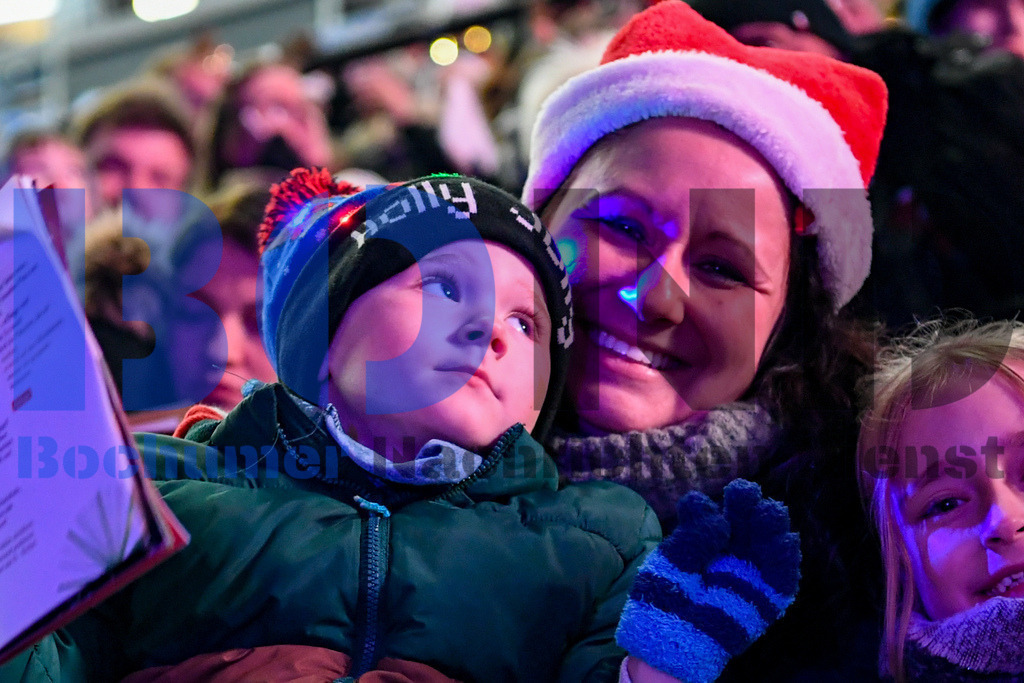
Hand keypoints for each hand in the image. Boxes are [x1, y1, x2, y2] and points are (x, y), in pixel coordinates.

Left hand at [616, 479, 799, 682]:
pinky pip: (781, 578)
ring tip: (768, 511)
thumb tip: (721, 518)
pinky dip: (786, 558)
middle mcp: (729, 553)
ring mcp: (748, 574)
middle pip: (743, 524)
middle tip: (745, 494)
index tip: (700, 507)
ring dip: (771, 525)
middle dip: (746, 506)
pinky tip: (785, 539)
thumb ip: (694, 536)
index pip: (711, 517)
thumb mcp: (672, 561)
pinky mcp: (765, 599)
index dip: (708, 509)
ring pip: (766, 544)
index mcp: (704, 541)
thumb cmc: (664, 598)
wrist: (669, 639)